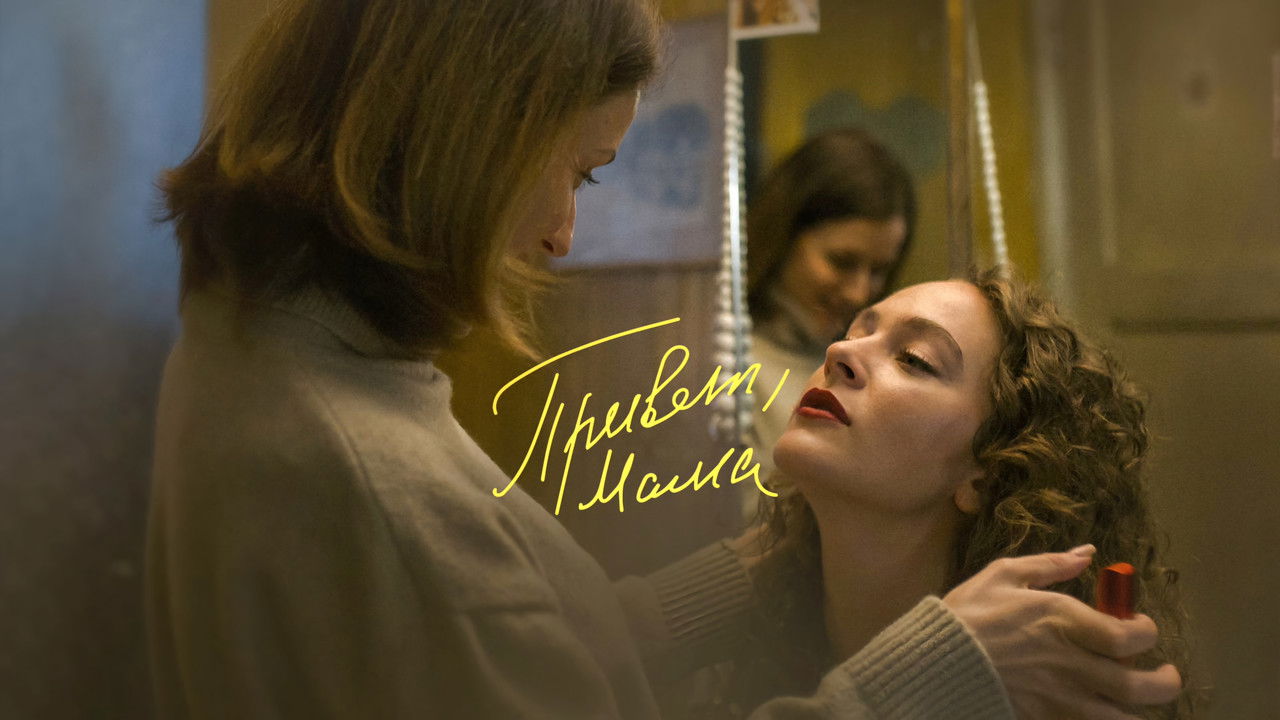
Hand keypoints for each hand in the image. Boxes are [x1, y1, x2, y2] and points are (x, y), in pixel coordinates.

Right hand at [942, 545, 1181, 719]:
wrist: (934, 662)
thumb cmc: (969, 613)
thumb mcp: (1004, 575)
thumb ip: (1050, 566)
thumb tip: (1087, 554)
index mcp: (1065, 622)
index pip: (1132, 636)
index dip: (1148, 632)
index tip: (1140, 627)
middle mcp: (1073, 664)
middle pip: (1140, 687)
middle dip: (1165, 683)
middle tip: (1165, 675)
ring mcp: (1061, 699)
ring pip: (1122, 718)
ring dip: (1138, 712)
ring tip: (1137, 702)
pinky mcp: (1045, 719)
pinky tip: (1104, 714)